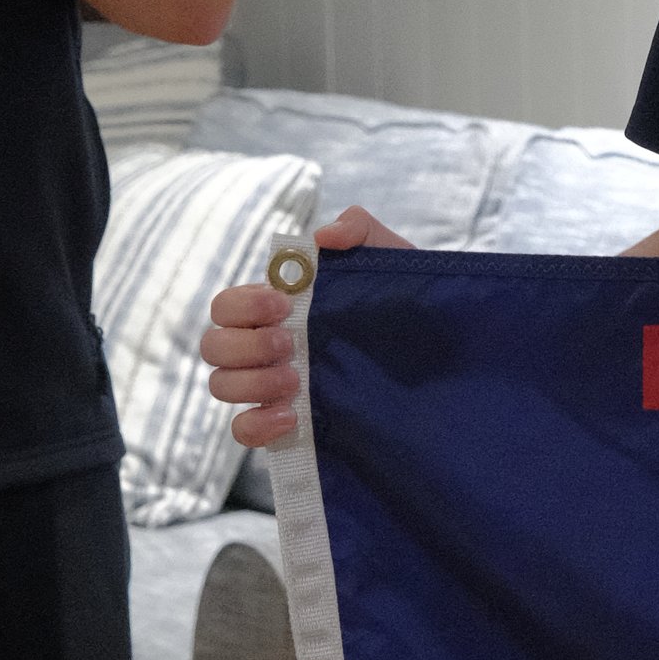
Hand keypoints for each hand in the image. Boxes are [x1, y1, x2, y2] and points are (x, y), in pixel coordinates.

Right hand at [200, 208, 407, 444]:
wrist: (445, 349)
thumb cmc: (405, 299)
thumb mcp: (388, 257)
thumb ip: (358, 229)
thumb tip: (323, 238)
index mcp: (278, 306)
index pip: (226, 306)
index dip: (242, 305)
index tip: (282, 304)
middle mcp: (266, 345)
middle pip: (213, 346)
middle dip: (245, 344)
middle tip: (290, 342)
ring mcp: (273, 385)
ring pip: (221, 386)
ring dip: (251, 382)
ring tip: (296, 381)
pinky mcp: (286, 422)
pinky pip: (244, 430)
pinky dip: (256, 425)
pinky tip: (292, 416)